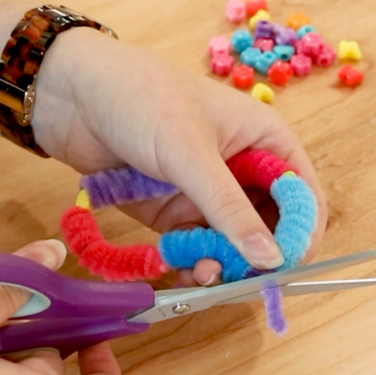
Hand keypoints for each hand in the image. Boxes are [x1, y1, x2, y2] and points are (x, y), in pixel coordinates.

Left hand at [33, 29, 326, 284]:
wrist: (73, 95)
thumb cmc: (142, 100)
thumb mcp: (191, 152)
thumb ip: (229, 207)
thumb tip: (272, 258)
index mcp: (265, 140)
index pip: (302, 195)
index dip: (300, 233)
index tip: (282, 265)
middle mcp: (242, 169)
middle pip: (269, 226)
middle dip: (256, 256)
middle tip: (237, 279)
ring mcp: (207, 193)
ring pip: (231, 243)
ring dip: (222, 264)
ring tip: (202, 275)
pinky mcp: (175, 212)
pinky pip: (196, 246)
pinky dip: (193, 263)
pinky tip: (182, 272)